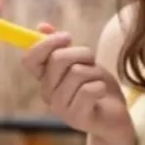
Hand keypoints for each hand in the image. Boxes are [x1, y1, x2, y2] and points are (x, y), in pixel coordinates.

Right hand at [21, 23, 132, 140]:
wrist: (114, 116)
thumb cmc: (96, 86)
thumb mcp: (81, 61)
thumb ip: (62, 46)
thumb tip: (41, 26)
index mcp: (45, 78)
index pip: (29, 58)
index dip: (46, 43)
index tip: (66, 37)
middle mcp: (48, 93)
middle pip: (57, 59)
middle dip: (82, 53)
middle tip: (91, 61)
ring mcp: (60, 108)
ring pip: (77, 72)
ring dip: (94, 72)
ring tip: (97, 81)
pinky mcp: (76, 117)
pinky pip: (88, 90)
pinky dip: (100, 86)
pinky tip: (101, 93)